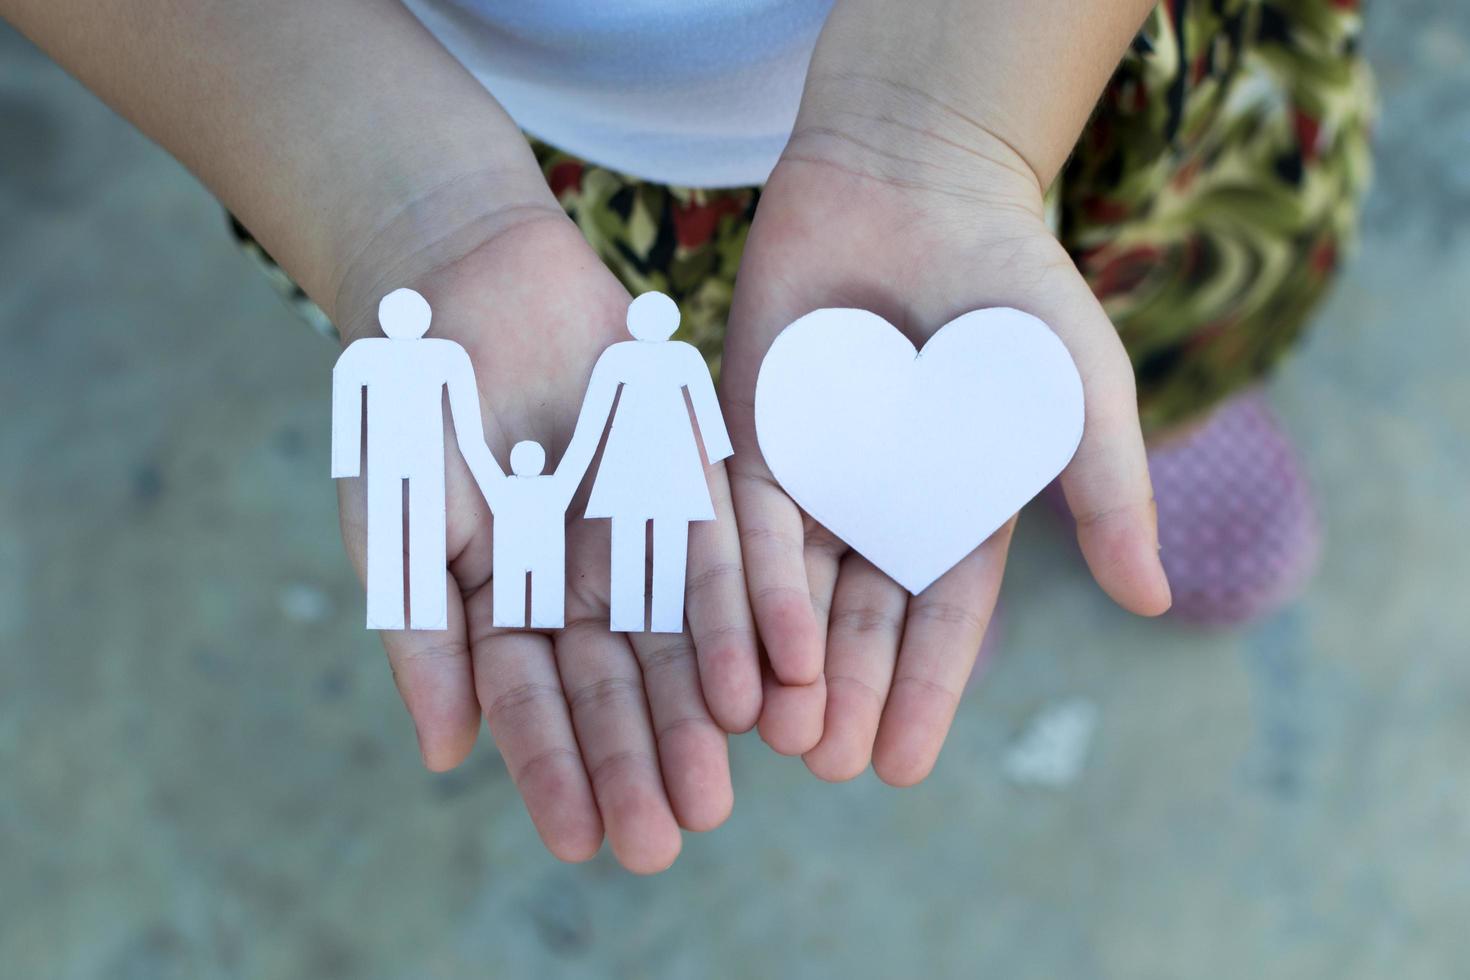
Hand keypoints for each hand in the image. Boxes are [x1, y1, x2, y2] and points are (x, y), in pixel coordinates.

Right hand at [334, 204, 759, 872]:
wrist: (464, 276)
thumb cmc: (409, 403)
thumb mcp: (396, 518)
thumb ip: (421, 632)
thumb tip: (446, 755)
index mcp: (505, 606)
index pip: (534, 706)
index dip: (555, 772)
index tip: (581, 842)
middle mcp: (582, 584)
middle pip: (618, 687)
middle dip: (640, 761)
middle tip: (669, 836)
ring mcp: (642, 533)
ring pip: (679, 640)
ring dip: (700, 714)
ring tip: (720, 787)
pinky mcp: (694, 478)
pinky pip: (728, 557)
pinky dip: (746, 619)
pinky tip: (765, 683)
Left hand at [721, 130, 1171, 784]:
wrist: (916, 179)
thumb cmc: (1012, 283)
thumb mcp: (1076, 389)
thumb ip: (1106, 490)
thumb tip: (1152, 600)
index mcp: (958, 511)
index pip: (940, 621)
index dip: (924, 692)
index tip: (902, 765)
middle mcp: (880, 507)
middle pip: (859, 619)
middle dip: (847, 693)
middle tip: (832, 765)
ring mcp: (813, 473)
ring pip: (792, 586)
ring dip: (786, 660)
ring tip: (781, 734)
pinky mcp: (749, 431)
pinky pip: (738, 518)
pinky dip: (741, 580)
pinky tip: (738, 640)